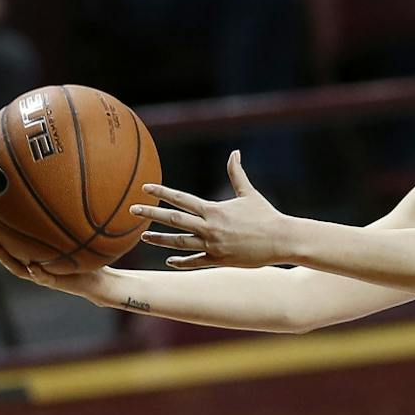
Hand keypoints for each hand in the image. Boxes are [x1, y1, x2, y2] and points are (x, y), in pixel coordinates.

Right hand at [0, 225, 121, 303]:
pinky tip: (32, 266)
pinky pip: (44, 279)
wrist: (100, 280)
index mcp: (34, 254)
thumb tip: (66, 192)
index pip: (9, 242)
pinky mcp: (57, 283)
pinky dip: (37, 274)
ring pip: (18, 269)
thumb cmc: (88, 256)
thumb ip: (69, 220)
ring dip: (5, 258)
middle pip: (6, 254)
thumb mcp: (78, 235)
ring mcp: (43, 275)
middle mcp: (34, 265)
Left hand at [134, 153, 295, 269]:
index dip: (162, 192)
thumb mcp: (250, 193)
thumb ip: (237, 173)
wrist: (282, 240)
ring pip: (180, 242)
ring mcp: (213, 245)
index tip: (145, 188)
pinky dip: (181, 262)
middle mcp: (210, 227)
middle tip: (132, 209)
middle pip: (173, 219)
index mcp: (213, 209)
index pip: (181, 198)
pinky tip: (169, 261)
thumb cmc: (267, 215)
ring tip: (142, 237)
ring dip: (159, 239)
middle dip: (151, 213)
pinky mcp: (220, 260)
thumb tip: (235, 152)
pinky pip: (195, 262)